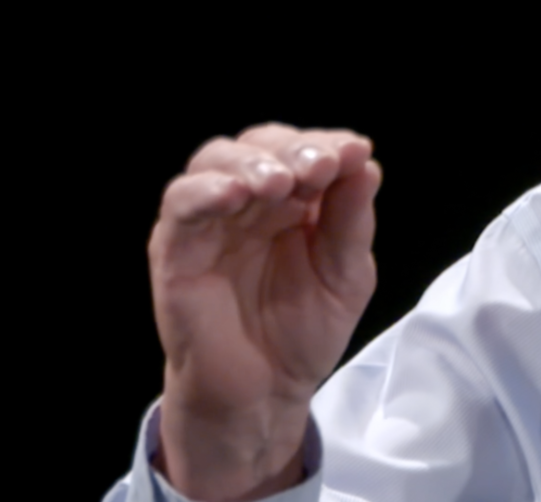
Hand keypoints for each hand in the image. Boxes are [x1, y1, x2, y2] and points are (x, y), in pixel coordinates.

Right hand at [148, 125, 379, 500]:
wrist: (264, 395)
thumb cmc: (303, 332)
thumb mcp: (346, 275)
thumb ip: (351, 221)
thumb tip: (365, 164)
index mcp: (294, 201)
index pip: (303, 151)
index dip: (327, 144)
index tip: (355, 151)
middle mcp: (250, 203)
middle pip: (261, 145)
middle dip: (293, 148)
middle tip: (321, 166)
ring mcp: (211, 222)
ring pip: (215, 161)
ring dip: (250, 161)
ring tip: (280, 180)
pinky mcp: (175, 250)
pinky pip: (180, 205)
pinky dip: (205, 190)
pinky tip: (236, 193)